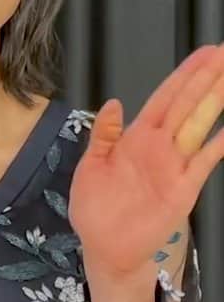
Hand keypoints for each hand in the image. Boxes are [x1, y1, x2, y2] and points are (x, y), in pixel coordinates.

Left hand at [68, 44, 223, 282]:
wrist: (103, 247)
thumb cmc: (95, 207)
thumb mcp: (91, 165)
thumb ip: (104, 134)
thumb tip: (114, 103)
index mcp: (137, 137)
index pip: (165, 98)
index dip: (184, 75)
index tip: (204, 53)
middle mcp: (160, 146)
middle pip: (187, 103)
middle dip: (206, 77)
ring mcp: (174, 165)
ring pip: (198, 124)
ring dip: (215, 100)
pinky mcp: (183, 189)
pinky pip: (203, 162)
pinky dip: (217, 146)